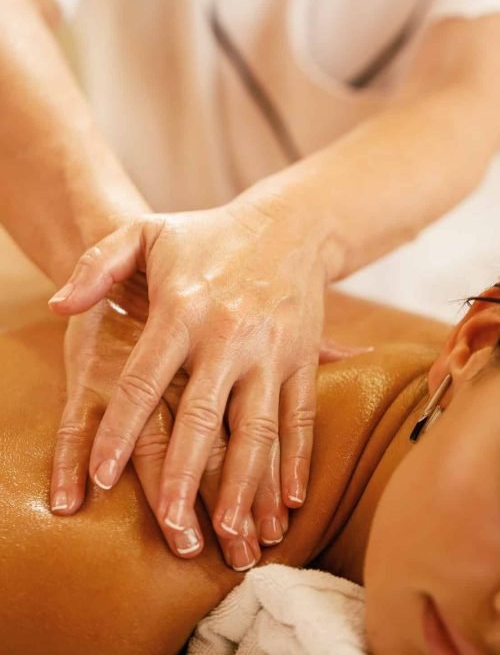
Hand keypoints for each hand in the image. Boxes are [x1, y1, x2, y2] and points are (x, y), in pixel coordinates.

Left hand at [49, 192, 339, 555]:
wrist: (290, 224)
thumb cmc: (207, 234)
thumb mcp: (145, 233)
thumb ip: (97, 266)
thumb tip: (57, 306)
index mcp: (184, 309)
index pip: (145, 380)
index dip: (119, 432)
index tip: (99, 479)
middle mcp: (229, 335)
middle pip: (204, 418)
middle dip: (185, 479)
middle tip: (171, 530)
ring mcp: (271, 350)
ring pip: (257, 428)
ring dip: (245, 485)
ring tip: (232, 534)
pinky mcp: (302, 359)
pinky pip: (300, 416)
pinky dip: (297, 460)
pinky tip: (288, 500)